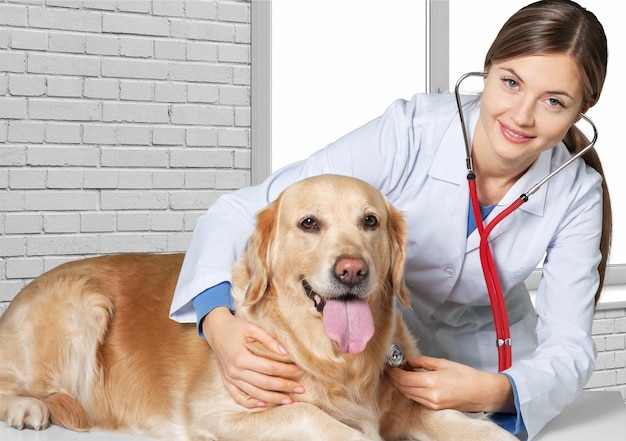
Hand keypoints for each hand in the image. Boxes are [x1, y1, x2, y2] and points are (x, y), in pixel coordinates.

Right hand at [202, 307, 304, 407]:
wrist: (216, 329)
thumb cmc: (235, 327)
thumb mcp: (252, 328)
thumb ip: (269, 340)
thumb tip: (286, 353)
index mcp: (241, 357)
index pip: (269, 368)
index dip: (286, 371)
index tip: (300, 371)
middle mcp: (235, 371)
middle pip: (264, 383)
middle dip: (284, 387)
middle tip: (300, 389)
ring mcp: (230, 378)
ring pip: (254, 394)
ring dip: (273, 398)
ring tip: (289, 400)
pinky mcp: (227, 381)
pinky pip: (239, 397)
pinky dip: (252, 403)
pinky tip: (265, 403)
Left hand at [386, 355, 513, 412]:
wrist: (482, 392)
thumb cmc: (467, 376)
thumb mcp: (442, 363)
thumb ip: (422, 362)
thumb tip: (408, 361)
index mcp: (432, 382)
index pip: (404, 379)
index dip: (394, 372)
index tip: (390, 366)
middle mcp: (430, 396)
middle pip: (404, 388)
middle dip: (396, 378)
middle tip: (394, 368)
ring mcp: (432, 404)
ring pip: (409, 395)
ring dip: (403, 385)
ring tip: (403, 373)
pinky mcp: (435, 408)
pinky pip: (417, 399)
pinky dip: (411, 390)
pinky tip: (413, 382)